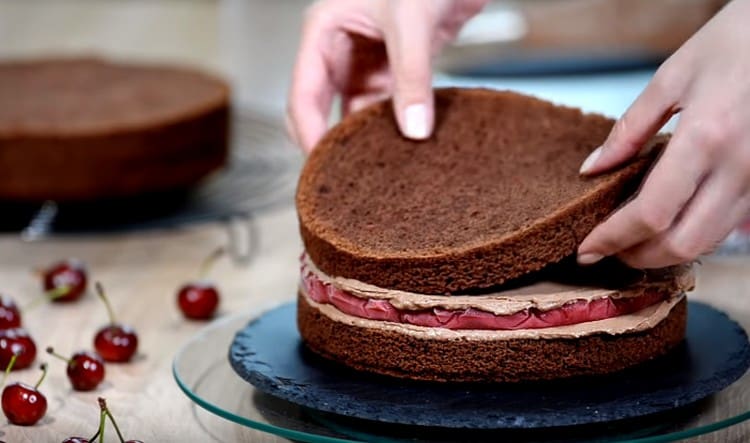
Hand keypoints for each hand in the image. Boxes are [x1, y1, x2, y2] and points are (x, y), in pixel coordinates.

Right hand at [286, 0, 487, 151]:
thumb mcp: (412, 24)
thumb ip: (412, 76)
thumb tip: (414, 129)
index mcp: (323, 31)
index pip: (302, 94)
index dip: (309, 134)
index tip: (321, 168)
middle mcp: (338, 48)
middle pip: (320, 108)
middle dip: (330, 141)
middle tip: (342, 179)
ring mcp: (364, 59)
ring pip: (353, 110)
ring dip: (363, 136)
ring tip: (375, 170)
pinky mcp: (392, 66)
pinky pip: (383, 104)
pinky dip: (391, 124)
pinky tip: (400, 146)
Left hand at [577, 0, 749, 267]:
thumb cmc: (737, 42)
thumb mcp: (672, 77)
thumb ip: (629, 129)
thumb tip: (592, 169)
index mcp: (707, 138)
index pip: (651, 213)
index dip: (613, 238)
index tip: (586, 248)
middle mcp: (739, 167)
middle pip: (681, 243)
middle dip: (637, 255)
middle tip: (606, 248)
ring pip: (709, 242)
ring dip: (665, 251)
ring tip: (632, 239)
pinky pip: (730, 227)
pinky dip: (695, 235)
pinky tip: (671, 223)